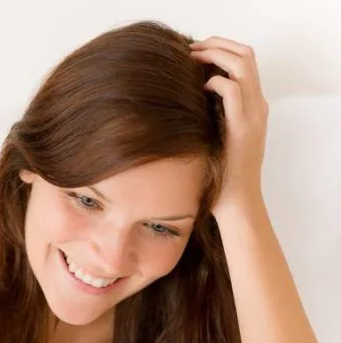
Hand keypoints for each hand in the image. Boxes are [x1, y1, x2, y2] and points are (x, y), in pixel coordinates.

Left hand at [190, 36, 269, 216]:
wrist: (235, 204)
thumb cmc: (217, 175)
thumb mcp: (212, 138)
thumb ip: (205, 117)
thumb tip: (178, 102)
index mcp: (252, 107)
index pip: (244, 61)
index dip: (220, 50)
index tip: (193, 53)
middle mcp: (257, 107)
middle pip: (246, 55)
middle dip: (216, 45)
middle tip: (189, 49)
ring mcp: (253, 116)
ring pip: (244, 65)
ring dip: (215, 56)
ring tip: (191, 59)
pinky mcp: (243, 129)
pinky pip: (233, 91)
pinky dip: (216, 82)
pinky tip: (198, 88)